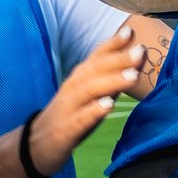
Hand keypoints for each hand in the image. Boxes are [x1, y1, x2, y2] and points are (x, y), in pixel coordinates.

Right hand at [24, 28, 147, 176]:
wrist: (37, 145)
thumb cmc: (70, 117)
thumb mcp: (89, 97)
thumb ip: (108, 82)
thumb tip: (134, 67)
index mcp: (78, 79)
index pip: (96, 57)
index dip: (112, 44)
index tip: (130, 31)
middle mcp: (72, 88)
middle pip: (95, 70)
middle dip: (118, 59)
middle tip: (140, 51)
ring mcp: (68, 109)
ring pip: (89, 90)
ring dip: (111, 81)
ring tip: (133, 75)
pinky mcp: (65, 130)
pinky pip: (80, 119)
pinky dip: (94, 111)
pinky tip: (109, 105)